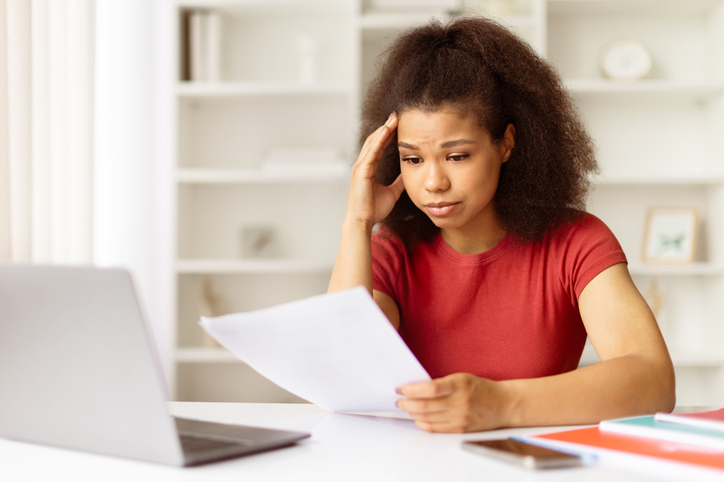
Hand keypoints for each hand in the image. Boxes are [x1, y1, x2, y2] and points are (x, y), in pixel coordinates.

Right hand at [345, 112, 404, 230]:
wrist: (363, 221)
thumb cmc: (374, 209)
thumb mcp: (392, 192)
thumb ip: (398, 182)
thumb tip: (408, 175)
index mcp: (368, 168)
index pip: (378, 146)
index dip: (388, 134)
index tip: (398, 124)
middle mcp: (362, 164)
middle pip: (375, 140)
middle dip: (386, 127)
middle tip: (397, 115)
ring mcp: (360, 167)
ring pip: (372, 142)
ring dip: (383, 129)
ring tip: (394, 118)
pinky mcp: (361, 171)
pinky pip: (371, 152)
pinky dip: (379, 140)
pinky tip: (386, 130)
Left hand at [395, 373, 509, 432]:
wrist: (503, 404)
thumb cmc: (481, 388)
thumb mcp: (462, 378)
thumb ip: (442, 384)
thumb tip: (416, 389)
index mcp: (460, 384)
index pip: (430, 389)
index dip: (412, 390)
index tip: (401, 389)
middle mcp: (460, 402)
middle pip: (425, 406)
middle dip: (407, 404)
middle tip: (400, 400)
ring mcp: (460, 418)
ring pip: (428, 419)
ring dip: (413, 413)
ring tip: (406, 408)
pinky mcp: (460, 430)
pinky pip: (435, 429)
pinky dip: (423, 423)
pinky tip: (418, 418)